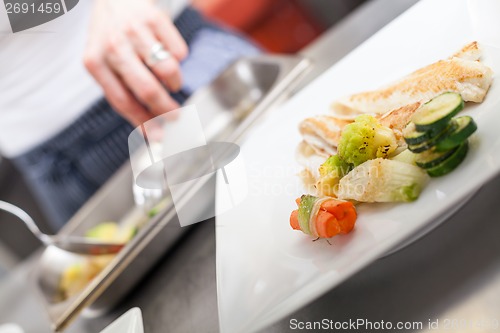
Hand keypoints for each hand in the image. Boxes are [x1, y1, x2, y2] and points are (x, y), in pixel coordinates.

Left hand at [83, 0, 187, 125]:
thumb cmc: (111, 38)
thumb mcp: (105, 65)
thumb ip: (123, 95)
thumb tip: (150, 131)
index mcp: (95, 62)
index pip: (122, 102)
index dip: (144, 122)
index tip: (159, 137)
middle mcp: (113, 46)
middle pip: (148, 90)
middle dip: (166, 110)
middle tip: (175, 116)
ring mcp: (135, 31)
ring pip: (169, 71)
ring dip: (174, 82)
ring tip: (170, 80)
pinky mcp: (155, 18)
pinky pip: (179, 52)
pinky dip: (178, 58)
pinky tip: (167, 52)